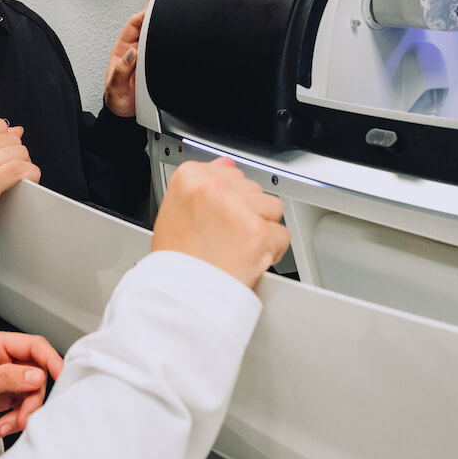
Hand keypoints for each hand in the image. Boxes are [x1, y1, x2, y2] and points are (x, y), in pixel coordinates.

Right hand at [0, 118, 40, 236]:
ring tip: (9, 177)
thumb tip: (16, 130)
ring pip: (19, 153)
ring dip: (22, 165)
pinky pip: (20, 170)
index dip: (4, 140)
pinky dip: (29, 174)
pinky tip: (26, 180)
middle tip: (4, 170)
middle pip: (11, 139)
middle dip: (14, 154)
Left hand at [0, 330, 64, 437]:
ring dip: (24, 413)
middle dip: (32, 399)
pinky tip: (2, 426)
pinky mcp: (6, 394)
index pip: (34, 345)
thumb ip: (6, 377)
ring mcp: (6, 376)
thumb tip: (36, 376)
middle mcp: (4, 357)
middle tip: (24, 417)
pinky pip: (23, 406)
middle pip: (37, 373)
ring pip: (32, 393)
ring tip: (6, 426)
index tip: (61, 375)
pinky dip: (16, 419)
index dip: (51, 359)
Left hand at [103, 0, 156, 116]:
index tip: (151, 9)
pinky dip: (167, 28)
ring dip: (159, 11)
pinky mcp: (153, 60)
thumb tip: (131, 54)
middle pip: (144, 20)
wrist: (125, 114)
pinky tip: (173, 15)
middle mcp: (134, 47)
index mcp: (123, 49)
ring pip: (153, 28)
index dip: (143, 15)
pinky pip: (160, 41)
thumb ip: (122, 71)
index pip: (134, 25)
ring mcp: (144, 52)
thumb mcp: (116, 88)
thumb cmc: (118, 100)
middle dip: (151, 1)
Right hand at [151, 157, 288, 289]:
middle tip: (224, 236)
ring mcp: (238, 208)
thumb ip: (203, 183)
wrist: (182, 294)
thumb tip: (226, 164)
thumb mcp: (175, 209)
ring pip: (271, 207)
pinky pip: (281, 234)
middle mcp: (214, 187)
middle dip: (246, 212)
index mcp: (189, 177)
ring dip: (261, 227)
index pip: (228, 172)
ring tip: (236, 246)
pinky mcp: (260, 232)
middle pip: (252, 189)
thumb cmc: (177, 258)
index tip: (217, 216)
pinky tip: (248, 257)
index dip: (227, 199)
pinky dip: (271, 249)